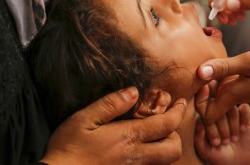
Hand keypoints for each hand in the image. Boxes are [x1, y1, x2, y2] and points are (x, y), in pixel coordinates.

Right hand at [40, 87, 186, 163]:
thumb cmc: (68, 147)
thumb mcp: (85, 119)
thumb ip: (111, 104)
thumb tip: (134, 92)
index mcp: (128, 137)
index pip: (166, 124)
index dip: (178, 112)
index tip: (180, 102)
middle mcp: (136, 156)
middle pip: (173, 149)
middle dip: (176, 133)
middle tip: (168, 121)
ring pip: (165, 162)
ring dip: (166, 147)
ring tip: (156, 135)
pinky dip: (154, 159)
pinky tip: (142, 149)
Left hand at [195, 85, 249, 164]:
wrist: (236, 162)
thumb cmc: (218, 156)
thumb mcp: (206, 151)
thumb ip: (199, 139)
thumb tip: (199, 122)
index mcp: (205, 118)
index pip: (205, 112)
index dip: (211, 127)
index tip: (215, 143)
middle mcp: (217, 111)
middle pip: (219, 109)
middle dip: (223, 128)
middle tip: (224, 143)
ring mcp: (230, 112)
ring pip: (232, 108)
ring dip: (233, 125)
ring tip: (233, 140)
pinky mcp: (243, 114)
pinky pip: (245, 108)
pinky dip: (244, 119)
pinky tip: (242, 130)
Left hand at [197, 48, 249, 123]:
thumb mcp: (248, 63)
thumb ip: (223, 67)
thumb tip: (199, 72)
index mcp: (231, 96)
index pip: (205, 113)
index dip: (197, 100)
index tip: (198, 78)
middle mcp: (233, 96)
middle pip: (208, 101)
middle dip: (200, 88)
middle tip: (201, 65)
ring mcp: (240, 91)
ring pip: (216, 91)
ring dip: (210, 80)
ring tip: (211, 60)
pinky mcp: (245, 84)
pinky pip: (226, 84)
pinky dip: (221, 76)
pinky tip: (222, 60)